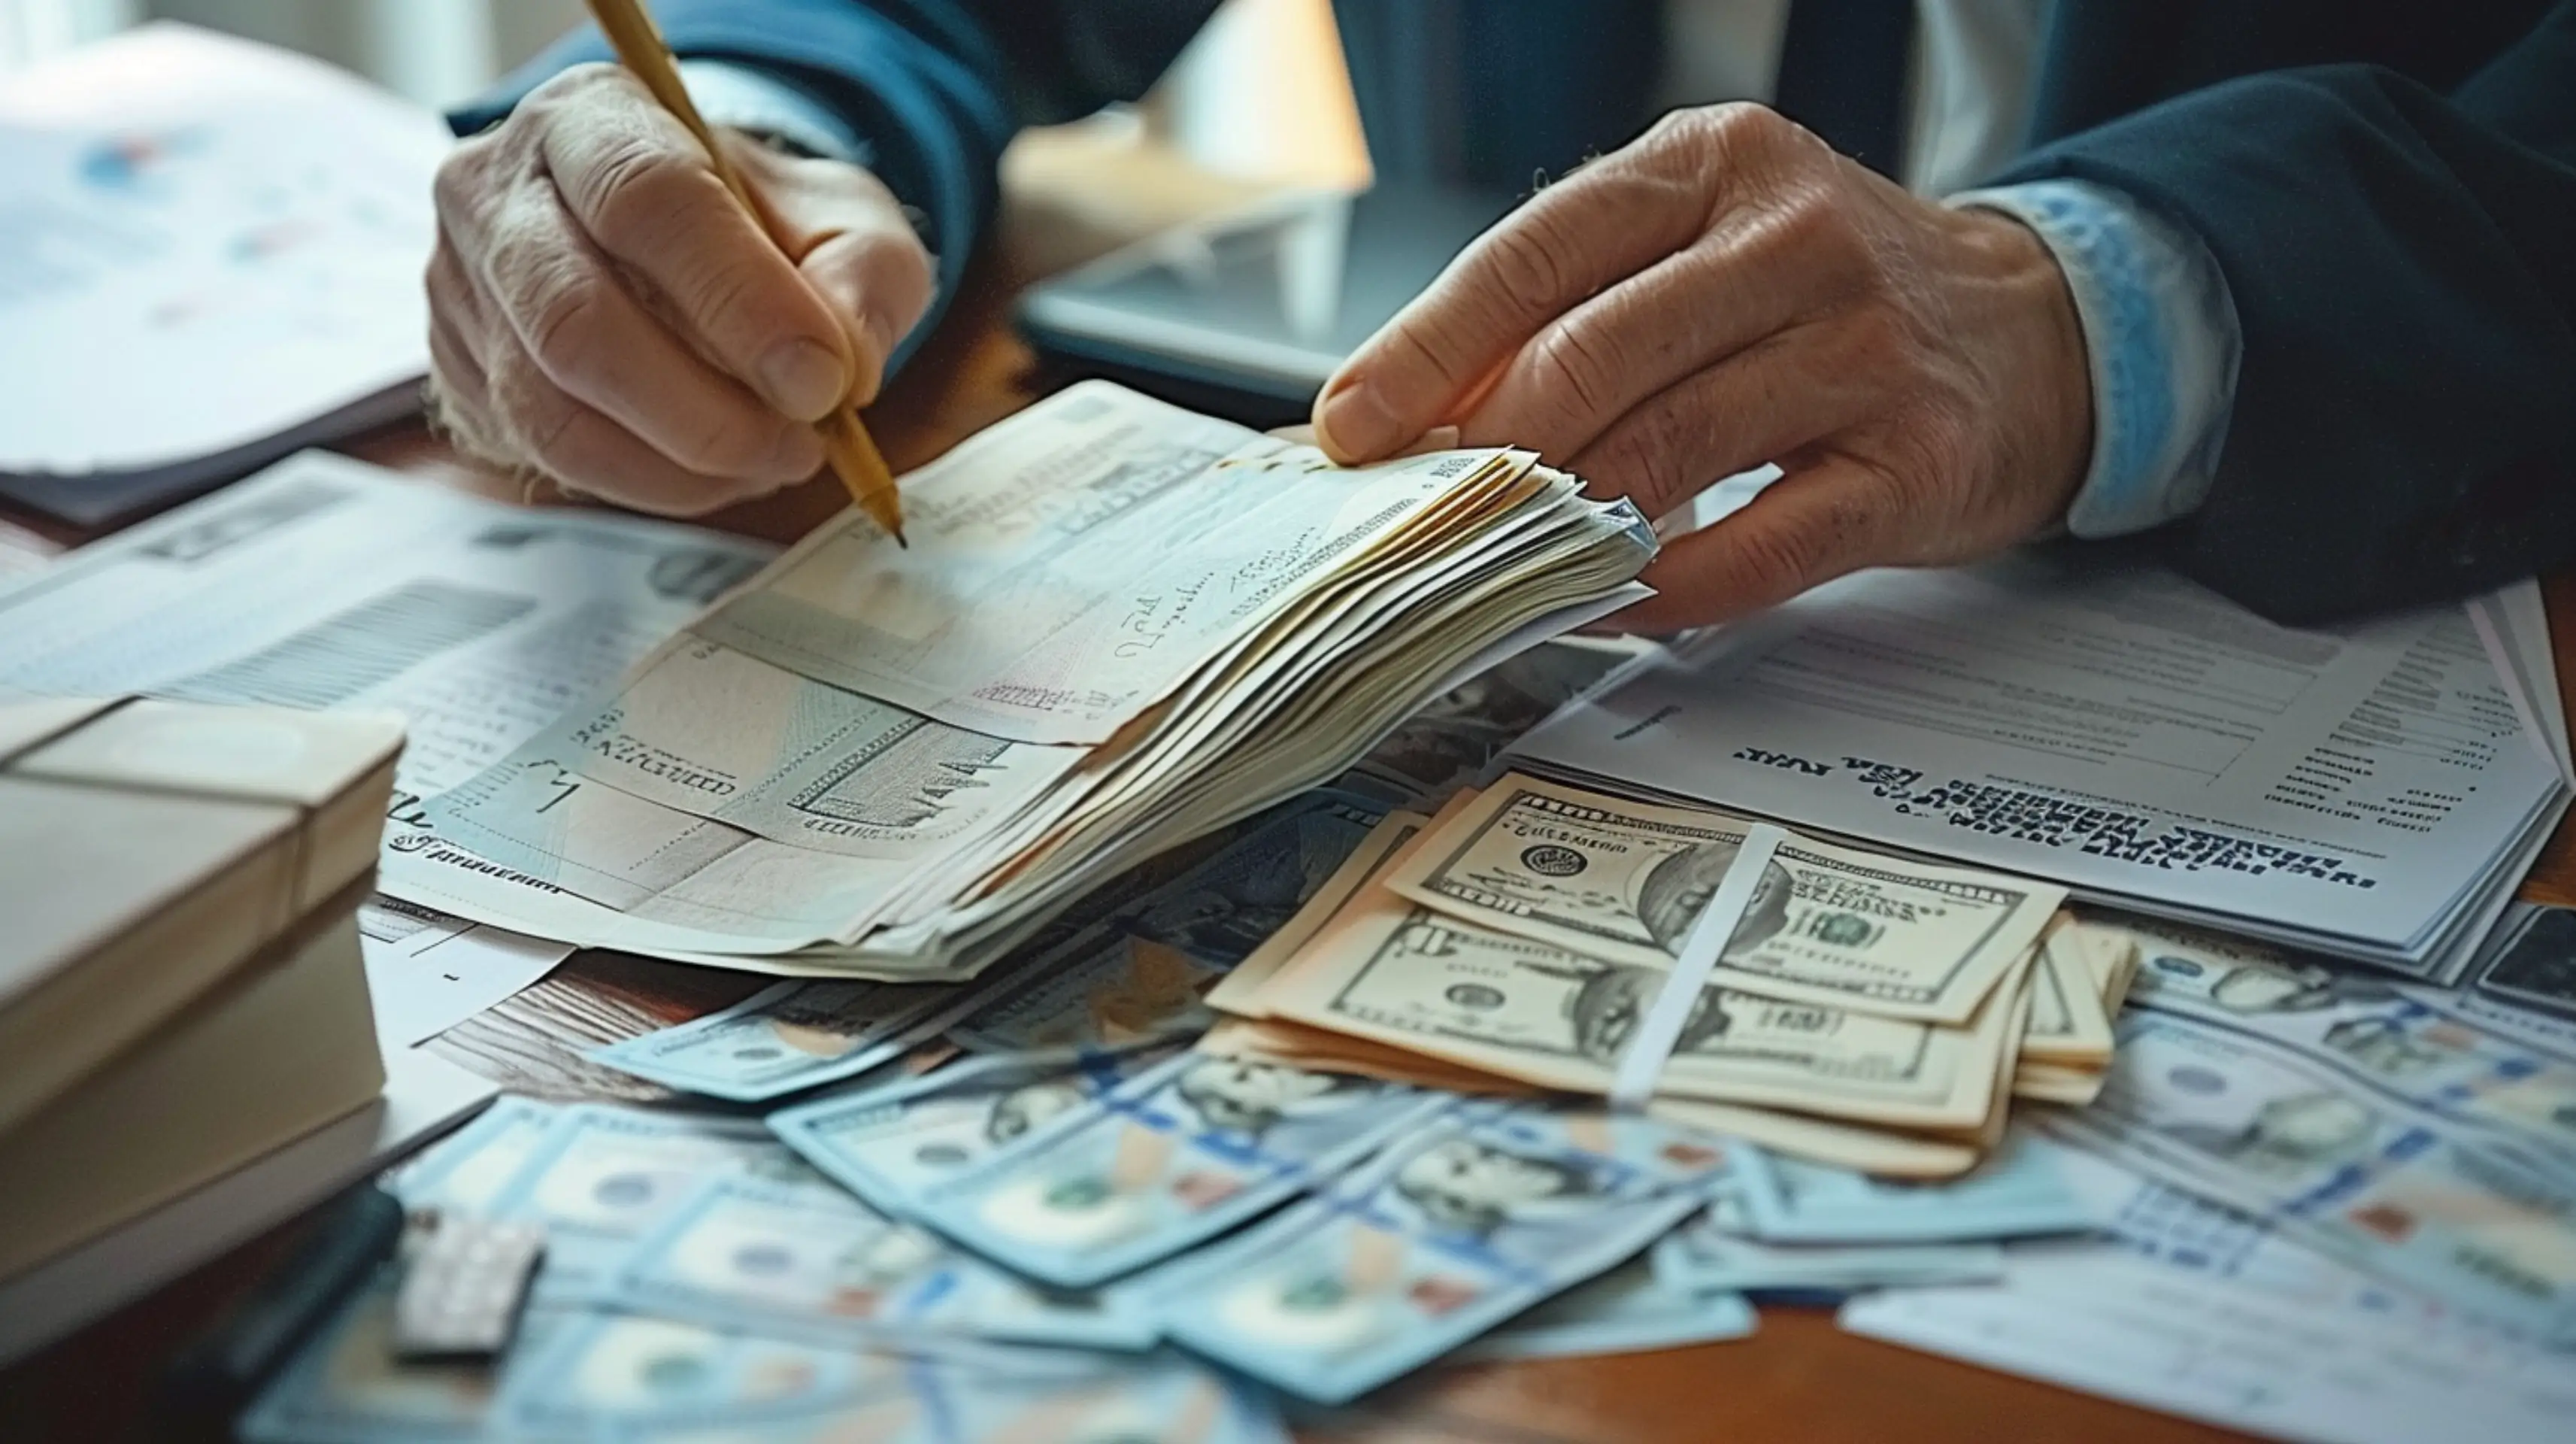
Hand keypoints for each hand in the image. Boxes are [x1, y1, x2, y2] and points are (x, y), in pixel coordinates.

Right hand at [426, 63, 933, 514]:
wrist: (682, 249)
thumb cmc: (760, 227)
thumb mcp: (843, 222)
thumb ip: (862, 277)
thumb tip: (844, 366)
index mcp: (592, 116)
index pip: (647, 198)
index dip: (737, 299)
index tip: (821, 380)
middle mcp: (497, 190)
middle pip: (576, 319)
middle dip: (704, 410)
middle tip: (801, 444)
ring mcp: (464, 287)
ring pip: (553, 406)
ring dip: (682, 463)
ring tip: (772, 460)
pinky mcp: (461, 372)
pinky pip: (549, 453)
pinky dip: (650, 483)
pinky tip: (715, 470)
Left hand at [1311, 104, 2092, 631]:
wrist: (2037, 332)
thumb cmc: (1830, 298)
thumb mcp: (1705, 250)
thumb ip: (1578, 310)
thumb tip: (1418, 414)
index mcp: (1714, 163)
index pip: (1535, 251)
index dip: (1427, 349)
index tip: (1353, 426)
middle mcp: (1794, 238)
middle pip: (1591, 357)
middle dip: (1488, 453)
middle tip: (1425, 518)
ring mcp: (1865, 349)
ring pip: (1668, 449)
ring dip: (1566, 525)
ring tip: (1503, 565)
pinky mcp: (1919, 460)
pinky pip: (1765, 543)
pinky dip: (1670, 586)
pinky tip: (1613, 603)